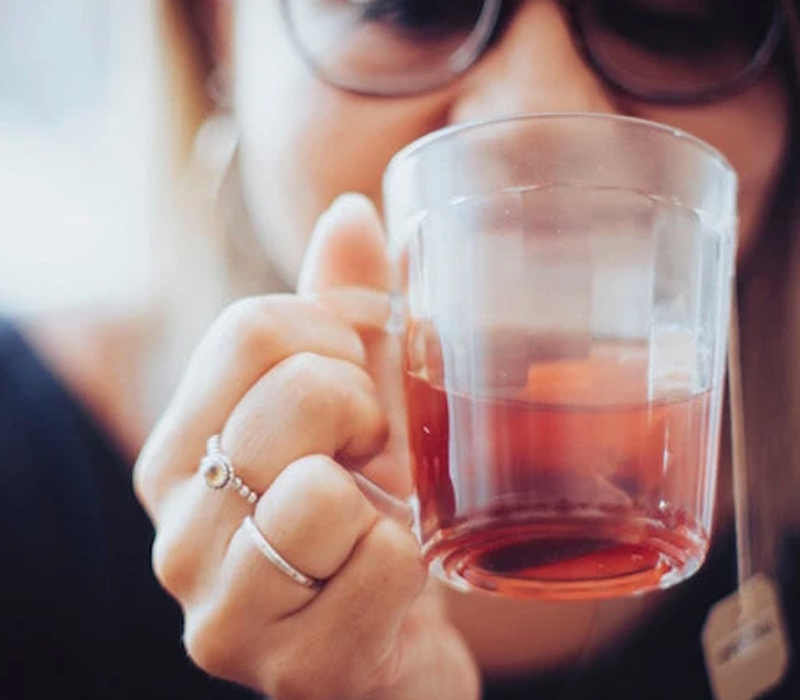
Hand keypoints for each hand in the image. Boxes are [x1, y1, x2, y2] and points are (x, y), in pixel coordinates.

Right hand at [134, 195, 479, 699]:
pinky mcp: (291, 671)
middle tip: (368, 462)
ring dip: (383, 499)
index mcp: (181, 447)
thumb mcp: (355, 405)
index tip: (354, 391)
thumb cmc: (365, 513)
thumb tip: (353, 208)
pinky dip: (411, 564)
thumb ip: (345, 312)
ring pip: (321, 491)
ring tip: (372, 525)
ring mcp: (223, 610)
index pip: (253, 327)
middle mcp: (177, 528)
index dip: (337, 342)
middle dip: (367, 415)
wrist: (390, 645)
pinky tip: (387, 587)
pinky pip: (381, 564)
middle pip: (296, 394)